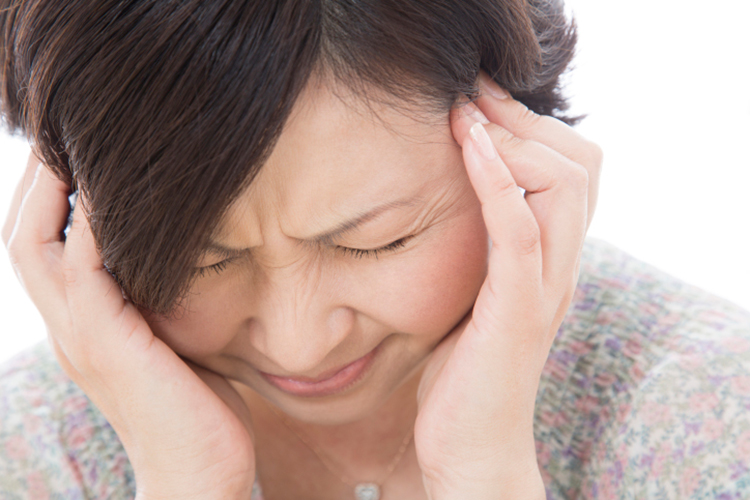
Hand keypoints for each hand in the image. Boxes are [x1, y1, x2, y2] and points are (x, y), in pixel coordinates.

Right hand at [3, 156, 256, 498]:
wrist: (198, 473)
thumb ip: (159, 298)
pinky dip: (93, 222)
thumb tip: (188, 253)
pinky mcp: (105, 342)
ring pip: (37, 243)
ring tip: (77, 139)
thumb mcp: (170, 340)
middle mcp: (67, 326)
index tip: (76, 149)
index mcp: (80, 324)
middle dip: (39, 179)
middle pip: (23, 234)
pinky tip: (113, 187)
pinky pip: (85, 267)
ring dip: (54, 188)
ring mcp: (79, 335)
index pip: (43, 246)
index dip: (49, 196)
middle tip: (64, 129)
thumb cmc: (194, 406)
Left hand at [413, 72, 601, 498]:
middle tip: (475, 95)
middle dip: (526, 120)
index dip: (533, 128)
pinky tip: (472, 148)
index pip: (574, 173)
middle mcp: (559, 269)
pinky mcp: (518, 311)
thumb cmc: (465, 375)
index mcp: (550, 263)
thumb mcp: (473, 298)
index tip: (480, 103)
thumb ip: (480, 253)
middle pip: (580, 167)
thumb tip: (450, 207)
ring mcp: (544, 289)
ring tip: (467, 115)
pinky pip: (520, 231)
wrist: (472, 449)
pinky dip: (499, 182)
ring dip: (515, 140)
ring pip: (562, 188)